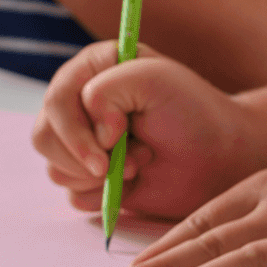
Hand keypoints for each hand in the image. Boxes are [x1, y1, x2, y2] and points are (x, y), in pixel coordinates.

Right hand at [33, 41, 263, 221]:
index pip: (55, 101)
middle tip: (129, 160)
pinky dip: (101, 195)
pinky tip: (132, 181)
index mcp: (89, 70)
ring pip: (55, 168)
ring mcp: (82, 142)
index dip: (77, 129)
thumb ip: (108, 90)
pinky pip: (72, 195)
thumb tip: (94, 132)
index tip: (113, 142)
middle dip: (85, 156)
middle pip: (44, 137)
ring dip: (98, 175)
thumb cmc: (193, 110)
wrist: (222, 155)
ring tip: (138, 163)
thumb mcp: (154, 79)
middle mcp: (78, 104)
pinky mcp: (91, 178)